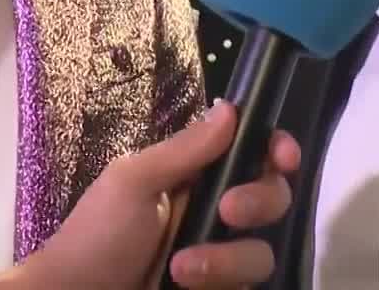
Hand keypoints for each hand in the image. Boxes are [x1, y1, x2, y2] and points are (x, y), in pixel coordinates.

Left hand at [0, 101, 300, 288]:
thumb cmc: (95, 237)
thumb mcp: (133, 182)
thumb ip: (186, 149)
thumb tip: (232, 106)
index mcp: (195, 178)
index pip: (253, 156)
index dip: (277, 151)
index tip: (283, 157)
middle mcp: (214, 215)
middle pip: (273, 200)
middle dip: (259, 201)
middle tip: (227, 210)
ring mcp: (219, 260)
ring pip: (261, 253)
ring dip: (226, 259)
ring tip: (180, 270)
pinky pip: (249, 288)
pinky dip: (222, 284)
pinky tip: (187, 287)